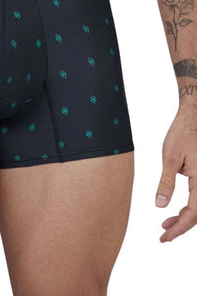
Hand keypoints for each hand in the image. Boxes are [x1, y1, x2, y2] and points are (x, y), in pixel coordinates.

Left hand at [156, 105, 196, 241]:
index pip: (194, 213)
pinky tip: (176, 210)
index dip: (179, 228)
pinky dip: (189, 206)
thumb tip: (160, 205)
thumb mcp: (170, 158)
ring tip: (166, 224)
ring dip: (185, 217)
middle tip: (164, 235)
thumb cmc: (183, 133)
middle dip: (181, 227)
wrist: (193, 117)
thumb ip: (166, 183)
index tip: (165, 236)